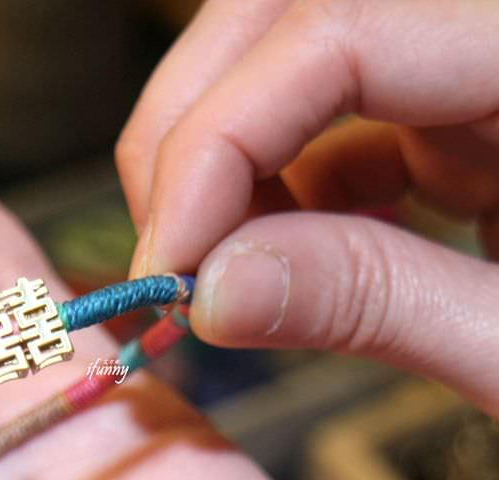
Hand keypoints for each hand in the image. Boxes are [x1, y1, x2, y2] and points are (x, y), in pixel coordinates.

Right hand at [118, 0, 498, 416]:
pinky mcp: (453, 113)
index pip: (335, 31)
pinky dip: (274, 193)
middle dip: (192, 127)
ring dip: (222, 163)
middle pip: (283, 14)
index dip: (218, 140)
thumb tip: (213, 294)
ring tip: (216, 272)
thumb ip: (380, 302)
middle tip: (163, 248)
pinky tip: (277, 265)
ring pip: (287, 60)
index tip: (167, 264)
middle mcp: (490, 35)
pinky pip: (331, 121)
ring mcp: (468, 64)